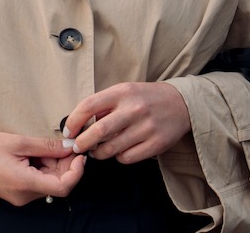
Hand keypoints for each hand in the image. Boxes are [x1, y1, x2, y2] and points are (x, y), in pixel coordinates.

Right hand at [0, 130, 84, 205]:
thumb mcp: (17, 142)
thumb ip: (45, 146)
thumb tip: (69, 147)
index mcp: (25, 183)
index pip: (63, 187)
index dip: (76, 171)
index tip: (79, 155)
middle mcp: (25, 195)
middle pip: (57, 183)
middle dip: (64, 164)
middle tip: (59, 143)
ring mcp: (21, 196)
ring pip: (48, 182)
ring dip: (51, 165)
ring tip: (38, 146)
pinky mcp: (17, 192)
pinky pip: (38, 182)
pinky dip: (41, 168)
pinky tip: (32, 153)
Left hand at [63, 82, 190, 163]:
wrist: (181, 103)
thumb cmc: (145, 98)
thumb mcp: (124, 91)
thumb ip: (104, 104)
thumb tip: (78, 123)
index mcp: (122, 92)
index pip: (89, 106)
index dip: (74, 121)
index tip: (69, 131)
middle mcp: (134, 109)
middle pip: (99, 131)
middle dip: (82, 143)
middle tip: (77, 147)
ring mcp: (146, 128)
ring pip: (112, 148)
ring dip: (98, 153)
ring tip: (97, 150)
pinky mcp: (156, 144)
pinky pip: (127, 158)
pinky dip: (118, 158)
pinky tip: (119, 151)